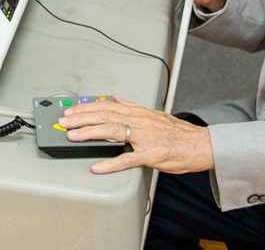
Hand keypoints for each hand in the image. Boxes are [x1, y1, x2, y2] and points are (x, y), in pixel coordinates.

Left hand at [58, 97, 213, 173]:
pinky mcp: (151, 155)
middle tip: (64, 122)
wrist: (201, 144)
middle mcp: (138, 121)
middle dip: (81, 118)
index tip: (70, 110)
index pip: (105, 106)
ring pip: (112, 131)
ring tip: (73, 136)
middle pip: (104, 115)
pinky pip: (127, 159)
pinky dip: (110, 163)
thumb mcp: (153, 113)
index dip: (85, 108)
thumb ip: (132, 106)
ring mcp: (144, 138)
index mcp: (137, 112)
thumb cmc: (178, 133)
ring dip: (89, 133)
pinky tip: (97, 166)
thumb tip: (115, 99)